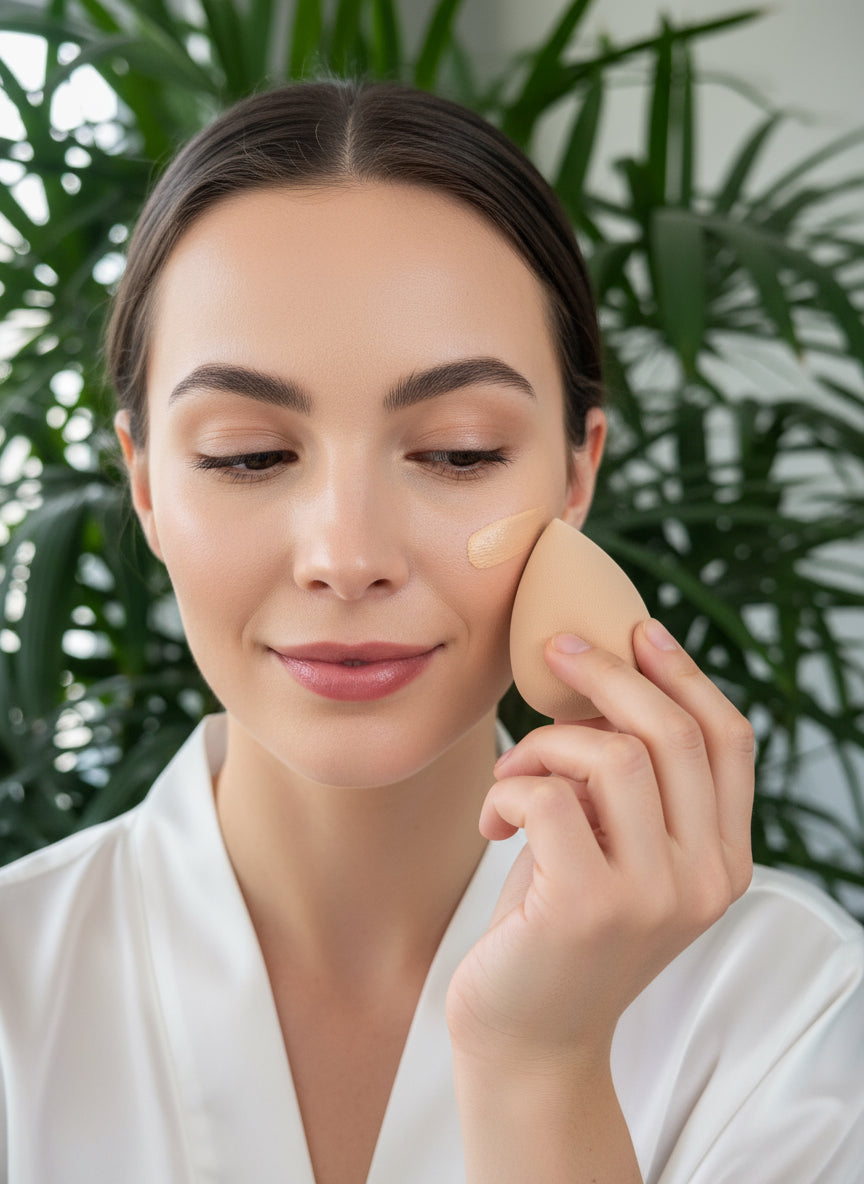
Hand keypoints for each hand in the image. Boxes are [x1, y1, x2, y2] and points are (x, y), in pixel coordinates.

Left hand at [446, 618, 753, 1072]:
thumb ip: (630, 789)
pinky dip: (509, 789)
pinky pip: (549, 796)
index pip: (729, 741)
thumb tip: (603, 678)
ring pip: (614, 754)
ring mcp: (654, 895)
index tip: (638, 628)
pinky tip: (492, 821)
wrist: (527, 1041)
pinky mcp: (590, 905)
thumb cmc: (559, 930)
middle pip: (673, 733)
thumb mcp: (617, 853)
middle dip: (609, 674)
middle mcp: (705, 878)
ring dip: (545, 745)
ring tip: (512, 775)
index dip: (687, 674)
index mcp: (723, 860)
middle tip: (554, 650)